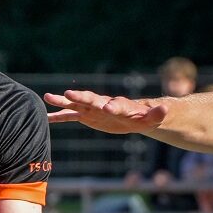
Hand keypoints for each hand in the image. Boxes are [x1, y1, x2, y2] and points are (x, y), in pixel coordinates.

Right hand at [45, 89, 167, 134]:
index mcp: (119, 105)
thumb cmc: (144, 117)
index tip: (106, 107)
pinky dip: (59, 117)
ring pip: (76, 105)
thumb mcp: (152, 118)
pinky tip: (45, 117)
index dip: (111, 106)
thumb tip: (166, 109)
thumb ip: (157, 114)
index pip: (115, 104)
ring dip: (62, 101)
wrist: (134, 116)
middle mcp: (103, 104)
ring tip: (47, 97)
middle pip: (91, 99)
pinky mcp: (87, 117)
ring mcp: (92, 110)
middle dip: (81, 97)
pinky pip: (70, 117)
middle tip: (69, 94)